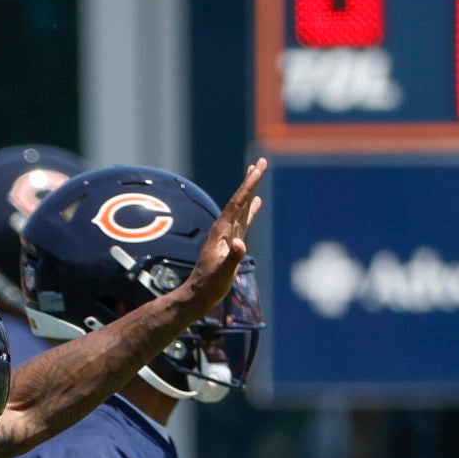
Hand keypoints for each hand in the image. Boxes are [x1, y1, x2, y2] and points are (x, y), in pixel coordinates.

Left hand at [175, 159, 266, 323]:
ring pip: (242, 207)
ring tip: (256, 173)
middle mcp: (223, 230)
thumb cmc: (209, 286)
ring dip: (250, 190)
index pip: (237, 203)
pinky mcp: (231, 242)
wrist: (197, 296)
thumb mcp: (223, 273)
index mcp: (221, 232)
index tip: (258, 168)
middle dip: (250, 180)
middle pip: (239, 200)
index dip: (248, 185)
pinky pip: (244, 220)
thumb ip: (232, 258)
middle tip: (260, 161)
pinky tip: (257, 202)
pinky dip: (251, 208)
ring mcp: (228, 235)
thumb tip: (241, 244)